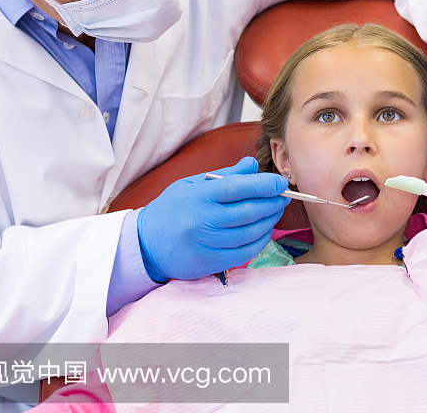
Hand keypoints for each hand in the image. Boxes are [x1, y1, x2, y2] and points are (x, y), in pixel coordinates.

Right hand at [137, 157, 289, 281]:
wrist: (144, 243)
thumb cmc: (171, 210)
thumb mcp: (191, 185)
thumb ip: (224, 176)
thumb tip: (252, 164)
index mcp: (199, 196)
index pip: (240, 187)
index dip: (265, 184)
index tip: (281, 183)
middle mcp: (203, 220)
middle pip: (249, 211)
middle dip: (272, 203)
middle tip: (283, 197)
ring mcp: (205, 243)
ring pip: (249, 233)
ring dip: (269, 222)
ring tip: (274, 213)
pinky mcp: (208, 263)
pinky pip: (244, 253)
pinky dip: (259, 242)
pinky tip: (263, 232)